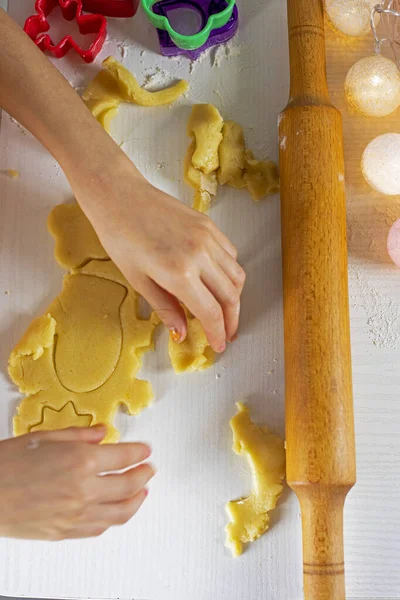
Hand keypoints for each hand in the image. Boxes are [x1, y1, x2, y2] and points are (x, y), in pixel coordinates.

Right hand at [0, 426, 153, 539]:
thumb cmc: (7, 464)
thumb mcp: (45, 437)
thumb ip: (80, 435)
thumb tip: (103, 433)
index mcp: (81, 461)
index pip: (125, 456)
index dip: (140, 452)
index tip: (145, 450)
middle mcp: (84, 489)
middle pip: (129, 484)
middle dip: (144, 475)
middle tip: (149, 469)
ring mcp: (76, 514)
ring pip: (121, 512)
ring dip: (137, 500)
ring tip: (142, 491)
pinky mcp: (65, 532)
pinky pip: (99, 528)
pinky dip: (114, 519)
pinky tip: (117, 512)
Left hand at [74, 156, 245, 352]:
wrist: (120, 196)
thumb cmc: (120, 237)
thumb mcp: (138, 280)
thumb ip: (165, 308)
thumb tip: (182, 333)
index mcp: (179, 273)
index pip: (211, 312)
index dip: (218, 333)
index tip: (219, 345)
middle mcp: (199, 255)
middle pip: (230, 296)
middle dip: (232, 320)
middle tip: (227, 334)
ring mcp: (207, 237)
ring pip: (236, 275)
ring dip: (235, 298)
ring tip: (225, 310)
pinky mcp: (209, 225)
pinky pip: (230, 254)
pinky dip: (230, 272)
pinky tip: (219, 281)